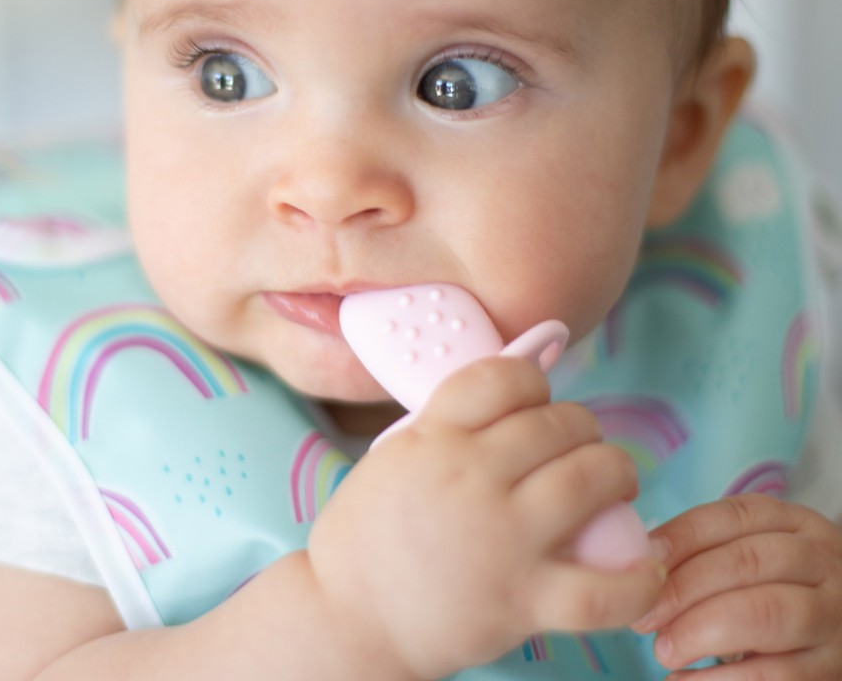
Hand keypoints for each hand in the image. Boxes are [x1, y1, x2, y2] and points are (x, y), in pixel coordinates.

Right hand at [308, 356, 664, 679]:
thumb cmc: (366, 536)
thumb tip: (509, 398)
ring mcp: (500, 537)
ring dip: (616, 472)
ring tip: (616, 481)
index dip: (534, 381)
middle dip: (581, 426)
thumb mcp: (393, 457)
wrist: (347, 617)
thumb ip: (446, 426)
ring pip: (589, 480)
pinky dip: (636, 578)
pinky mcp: (520, 600)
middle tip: (581, 443)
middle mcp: (470, 476)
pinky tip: (646, 565)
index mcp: (433, 436)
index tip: (538, 399)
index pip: (504, 377)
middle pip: (557, 423)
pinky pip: (600, 588)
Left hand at [632, 493, 841, 677]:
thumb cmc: (772, 587)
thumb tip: (641, 562)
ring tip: (663, 650)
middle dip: (683, 589)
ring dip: (702, 632)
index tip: (640, 566)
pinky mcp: (834, 668)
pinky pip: (778, 676)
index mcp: (792, 522)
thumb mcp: (751, 554)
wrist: (834, 632)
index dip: (680, 538)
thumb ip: (704, 551)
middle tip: (643, 617)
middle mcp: (820, 561)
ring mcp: (833, 615)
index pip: (731, 516)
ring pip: (764, 614)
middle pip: (746, 563)